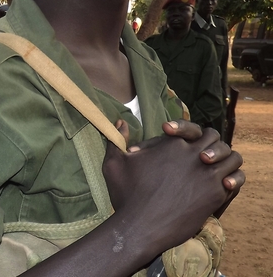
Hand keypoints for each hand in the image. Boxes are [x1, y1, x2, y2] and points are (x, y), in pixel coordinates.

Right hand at [103, 120, 243, 251]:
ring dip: (224, 159)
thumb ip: (117, 138)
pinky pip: (234, 180)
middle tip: (200, 155)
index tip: (175, 146)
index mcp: (172, 144)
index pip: (189, 129)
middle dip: (209, 143)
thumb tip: (120, 121)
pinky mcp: (216, 194)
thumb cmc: (126, 194)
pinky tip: (220, 184)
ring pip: (230, 157)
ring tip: (213, 168)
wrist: (141, 227)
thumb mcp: (114, 163)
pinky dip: (231, 179)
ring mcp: (207, 175)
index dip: (184, 134)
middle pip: (213, 138)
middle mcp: (193, 155)